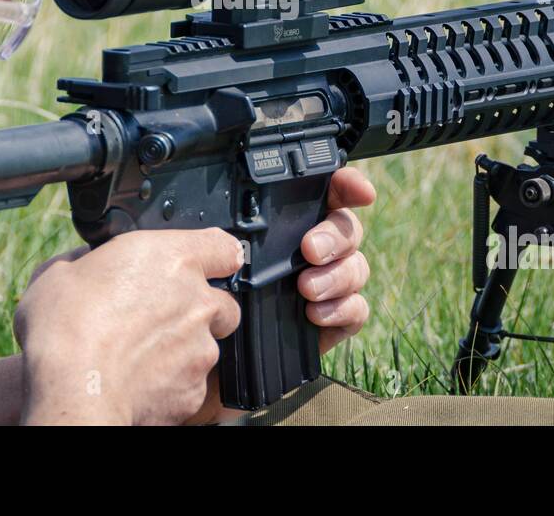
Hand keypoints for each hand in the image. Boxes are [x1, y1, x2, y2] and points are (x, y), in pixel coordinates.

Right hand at [15, 228, 241, 424]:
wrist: (75, 390)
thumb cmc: (64, 328)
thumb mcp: (60, 273)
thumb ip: (88, 262)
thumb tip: (85, 263)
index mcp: (172, 259)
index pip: (224, 248)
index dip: (217, 258)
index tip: (208, 267)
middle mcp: (197, 301)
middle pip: (221, 303)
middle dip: (199, 311)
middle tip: (160, 320)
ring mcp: (201, 348)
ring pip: (206, 346)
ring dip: (184, 349)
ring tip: (141, 356)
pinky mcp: (195, 391)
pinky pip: (191, 384)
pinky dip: (172, 384)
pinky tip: (139, 382)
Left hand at [185, 165, 375, 423]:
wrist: (199, 368)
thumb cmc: (193, 306)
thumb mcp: (196, 261)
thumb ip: (213, 236)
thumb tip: (224, 228)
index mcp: (279, 226)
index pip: (322, 193)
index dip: (347, 184)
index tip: (359, 191)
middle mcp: (307, 252)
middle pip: (345, 228)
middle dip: (335, 235)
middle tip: (309, 251)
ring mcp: (322, 287)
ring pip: (356, 267)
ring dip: (337, 275)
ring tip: (306, 289)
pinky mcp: (330, 325)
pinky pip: (358, 309)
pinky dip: (344, 308)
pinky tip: (316, 315)